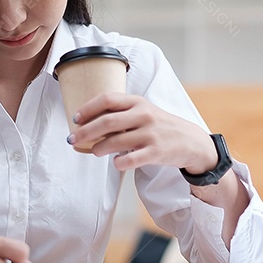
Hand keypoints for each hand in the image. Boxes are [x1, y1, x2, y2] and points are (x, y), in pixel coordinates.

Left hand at [68, 93, 216, 172]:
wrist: (190, 141)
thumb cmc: (161, 126)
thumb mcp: (144, 112)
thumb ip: (122, 113)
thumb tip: (91, 123)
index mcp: (138, 102)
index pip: (107, 99)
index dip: (88, 108)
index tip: (75, 119)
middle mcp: (143, 115)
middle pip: (106, 121)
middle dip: (85, 131)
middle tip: (72, 139)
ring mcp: (150, 134)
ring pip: (115, 142)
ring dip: (98, 148)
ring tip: (94, 151)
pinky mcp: (155, 152)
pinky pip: (129, 160)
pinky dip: (118, 163)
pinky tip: (116, 162)